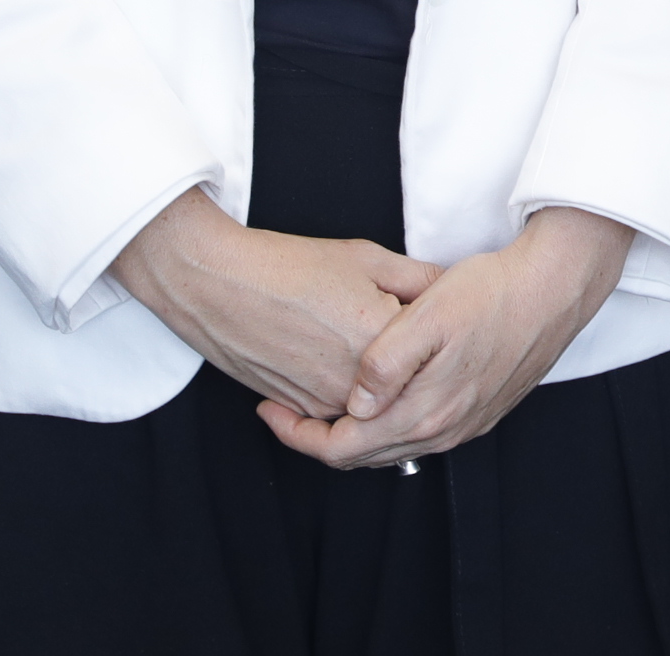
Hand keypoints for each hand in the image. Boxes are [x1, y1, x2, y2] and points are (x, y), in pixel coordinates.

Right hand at [110, 186, 439, 419]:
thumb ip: (420, 280)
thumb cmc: (288, 266)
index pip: (435, 346)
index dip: (439, 328)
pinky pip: (341, 411)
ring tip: (366, 342)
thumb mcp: (369, 258)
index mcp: (382, 341)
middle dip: (415, 360)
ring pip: (375, 404)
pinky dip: (351, 393)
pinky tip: (341, 357)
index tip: (441, 316)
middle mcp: (356, 383)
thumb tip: (452, 292)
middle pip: (408, 380)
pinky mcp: (300, 409)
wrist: (217, 284)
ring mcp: (325, 402)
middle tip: (404, 333)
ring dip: (383, 383)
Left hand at [259, 207, 634, 470]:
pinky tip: (379, 394)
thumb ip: (384, 364)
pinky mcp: (479, 412)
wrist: (556, 287)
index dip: (296, 435)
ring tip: (325, 400)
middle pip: (361, 457)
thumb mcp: (428, 314)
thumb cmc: (493, 292)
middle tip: (286, 405)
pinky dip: (386, 425)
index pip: (340, 449)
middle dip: (317, 436)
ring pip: (390, 448)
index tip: (269, 410)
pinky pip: (418, 434)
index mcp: (424, 411)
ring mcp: (465, 424)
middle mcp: (445, 430)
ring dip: (352, 432)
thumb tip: (354, 403)